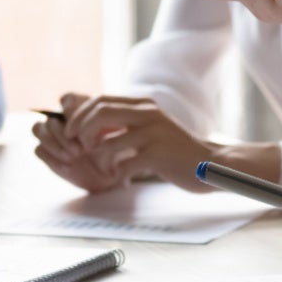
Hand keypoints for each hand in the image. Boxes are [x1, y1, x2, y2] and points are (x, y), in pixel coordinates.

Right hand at [32, 92, 133, 192]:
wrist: (112, 176)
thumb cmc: (116, 153)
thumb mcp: (116, 136)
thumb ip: (102, 124)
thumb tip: (84, 118)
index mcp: (82, 112)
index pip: (67, 99)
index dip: (68, 105)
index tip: (75, 118)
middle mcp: (65, 122)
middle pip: (51, 117)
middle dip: (62, 134)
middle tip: (79, 150)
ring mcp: (54, 137)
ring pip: (38, 128)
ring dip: (53, 143)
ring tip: (73, 157)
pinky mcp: (49, 154)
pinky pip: (38, 149)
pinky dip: (52, 158)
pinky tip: (68, 167)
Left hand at [63, 95, 227, 191]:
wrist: (210, 163)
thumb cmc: (175, 150)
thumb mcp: (150, 127)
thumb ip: (126, 122)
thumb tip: (90, 124)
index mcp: (144, 105)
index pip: (101, 100)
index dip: (79, 116)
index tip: (71, 133)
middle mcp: (148, 114)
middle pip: (100, 114)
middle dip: (81, 132)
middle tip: (79, 149)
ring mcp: (154, 134)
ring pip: (108, 143)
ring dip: (100, 161)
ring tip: (107, 170)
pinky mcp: (159, 155)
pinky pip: (124, 165)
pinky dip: (117, 175)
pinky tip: (123, 180)